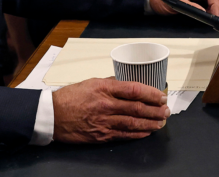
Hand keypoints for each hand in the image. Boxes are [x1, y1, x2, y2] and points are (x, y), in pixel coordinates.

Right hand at [51, 77, 167, 142]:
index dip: (152, 93)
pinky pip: (123, 135)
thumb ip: (111, 83)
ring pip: (133, 123)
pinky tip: (146, 132)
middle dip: (155, 110)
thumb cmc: (70, 97)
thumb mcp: (91, 82)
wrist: (51, 116)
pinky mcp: (101, 135)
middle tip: (166, 110)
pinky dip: (137, 134)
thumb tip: (128, 82)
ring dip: (151, 123)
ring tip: (161, 122)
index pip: (134, 90)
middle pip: (137, 108)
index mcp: (104, 88)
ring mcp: (104, 122)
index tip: (162, 96)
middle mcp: (106, 105)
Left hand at [150, 0, 218, 15]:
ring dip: (211, 9)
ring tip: (209, 19)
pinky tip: (204, 16)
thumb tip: (204, 12)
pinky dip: (206, 10)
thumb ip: (191, 7)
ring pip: (210, 0)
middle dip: (215, 7)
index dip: (215, 5)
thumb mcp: (175, 2)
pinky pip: (204, 4)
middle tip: (212, 19)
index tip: (215, 16)